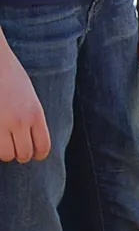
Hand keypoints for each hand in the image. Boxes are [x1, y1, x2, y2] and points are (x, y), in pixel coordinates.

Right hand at [0, 43, 50, 161]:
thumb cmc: (10, 76)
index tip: (34, 154)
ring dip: (5, 152)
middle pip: (24, 154)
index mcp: (35, 113)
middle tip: (15, 147)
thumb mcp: (29, 97)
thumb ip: (32, 119)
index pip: (42, 147)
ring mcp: (1, 122)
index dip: (38, 154)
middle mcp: (20, 120)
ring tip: (4, 142)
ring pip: (6, 155)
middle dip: (20, 154)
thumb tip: (32, 142)